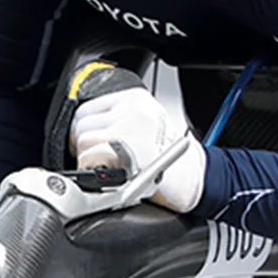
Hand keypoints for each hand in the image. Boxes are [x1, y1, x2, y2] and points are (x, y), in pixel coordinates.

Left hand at [70, 85, 206, 212]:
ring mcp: (128, 129)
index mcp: (135, 99)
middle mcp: (132, 110)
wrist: (195, 179)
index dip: (82, 130)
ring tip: (106, 168)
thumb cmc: (170, 158)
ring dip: (87, 159)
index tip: (88, 143)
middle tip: (96, 160)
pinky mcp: (124, 152)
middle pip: (82, 124)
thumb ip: (118, 120)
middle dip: (83, 145)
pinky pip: (89, 158)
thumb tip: (83, 130)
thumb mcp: (146, 125)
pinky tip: (108, 175)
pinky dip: (92, 170)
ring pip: (83, 141)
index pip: (87, 108)